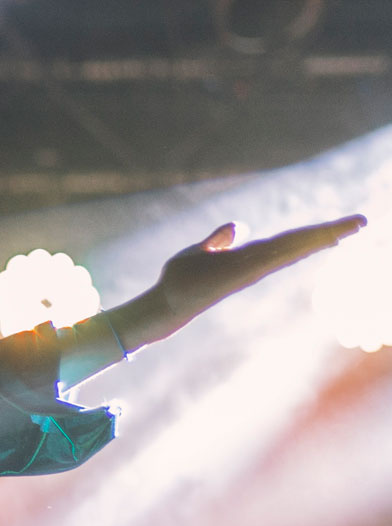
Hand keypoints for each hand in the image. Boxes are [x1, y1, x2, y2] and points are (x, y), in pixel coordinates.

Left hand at [111, 214, 366, 350]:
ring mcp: (251, 269)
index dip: (314, 234)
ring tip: (352, 226)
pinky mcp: (241, 274)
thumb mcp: (199, 252)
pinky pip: (273, 257)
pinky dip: (294, 248)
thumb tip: (238, 227)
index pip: (287, 242)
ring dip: (321, 237)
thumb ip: (219, 240)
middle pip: (298, 244)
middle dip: (329, 233)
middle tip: (362, 221)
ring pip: (292, 249)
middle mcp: (256, 263)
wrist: (163, 303)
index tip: (341, 227)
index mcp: (249, 256)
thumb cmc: (179, 281)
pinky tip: (316, 240)